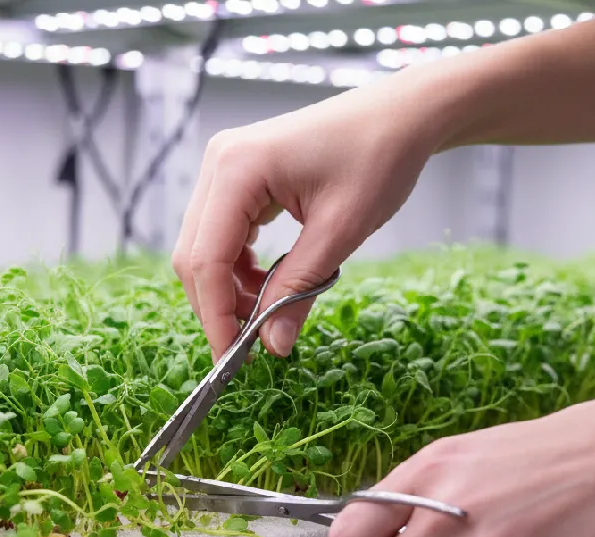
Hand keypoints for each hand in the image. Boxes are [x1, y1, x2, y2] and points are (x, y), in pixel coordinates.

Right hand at [171, 81, 439, 360]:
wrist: (400, 116)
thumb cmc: (378, 158)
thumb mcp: (341, 232)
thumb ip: (299, 289)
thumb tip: (271, 346)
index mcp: (237, 169)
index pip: (205, 259)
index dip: (215, 316)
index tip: (232, 363)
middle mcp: (218, 163)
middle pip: (193, 255)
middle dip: (218, 306)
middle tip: (252, 346)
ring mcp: (225, 167)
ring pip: (203, 248)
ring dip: (229, 289)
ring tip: (271, 312)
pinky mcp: (238, 175)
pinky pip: (221, 233)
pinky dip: (239, 267)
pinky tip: (270, 282)